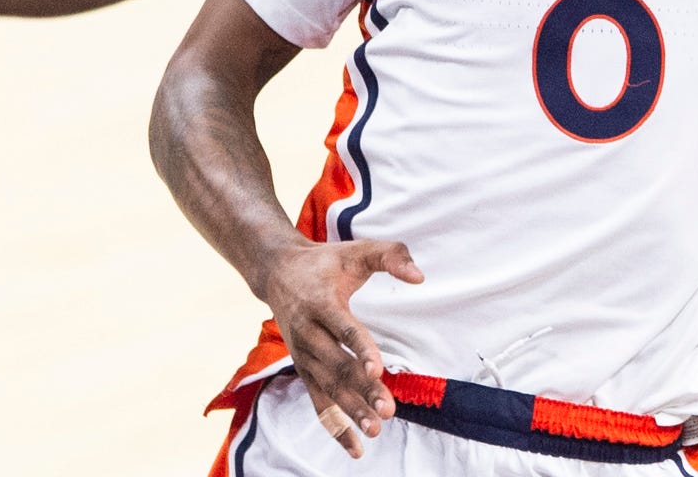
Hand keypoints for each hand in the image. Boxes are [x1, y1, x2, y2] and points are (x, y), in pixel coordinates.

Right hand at [260, 238, 423, 457]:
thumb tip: (419, 277)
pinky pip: (317, 402)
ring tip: (375, 430)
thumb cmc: (326, 263)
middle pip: (337, 365)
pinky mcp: (304, 369)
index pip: (343, 329)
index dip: (360, 349)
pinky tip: (354, 447)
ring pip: (328, 388)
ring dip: (351, 411)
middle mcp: (308, 333)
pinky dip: (334, 426)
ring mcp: (303, 355)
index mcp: (321, 303)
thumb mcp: (358, 250)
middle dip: (362, 390)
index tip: (378, 370)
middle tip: (388, 410)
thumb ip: (391, 255)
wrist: (277, 272)